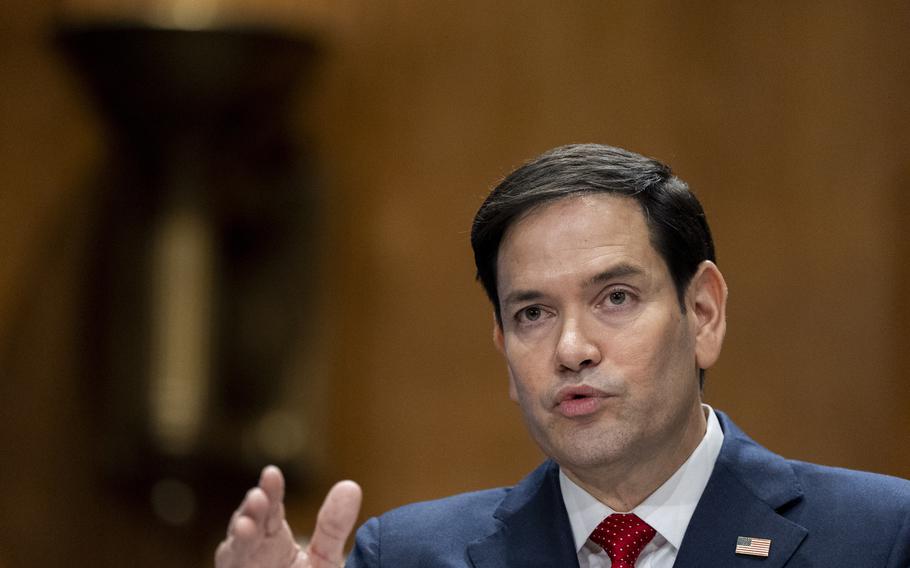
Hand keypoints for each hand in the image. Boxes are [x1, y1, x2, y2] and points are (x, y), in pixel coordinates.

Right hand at [216, 466, 362, 567]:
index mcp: (271, 539)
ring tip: (246, 527)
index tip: (272, 473)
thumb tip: (351, 486)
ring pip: (232, 553)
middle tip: (258, 497)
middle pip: (245, 526)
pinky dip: (235, 563)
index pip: (268, 509)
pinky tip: (238, 553)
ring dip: (237, 539)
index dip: (269, 491)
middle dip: (249, 511)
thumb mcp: (325, 558)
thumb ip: (333, 527)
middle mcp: (251, 554)